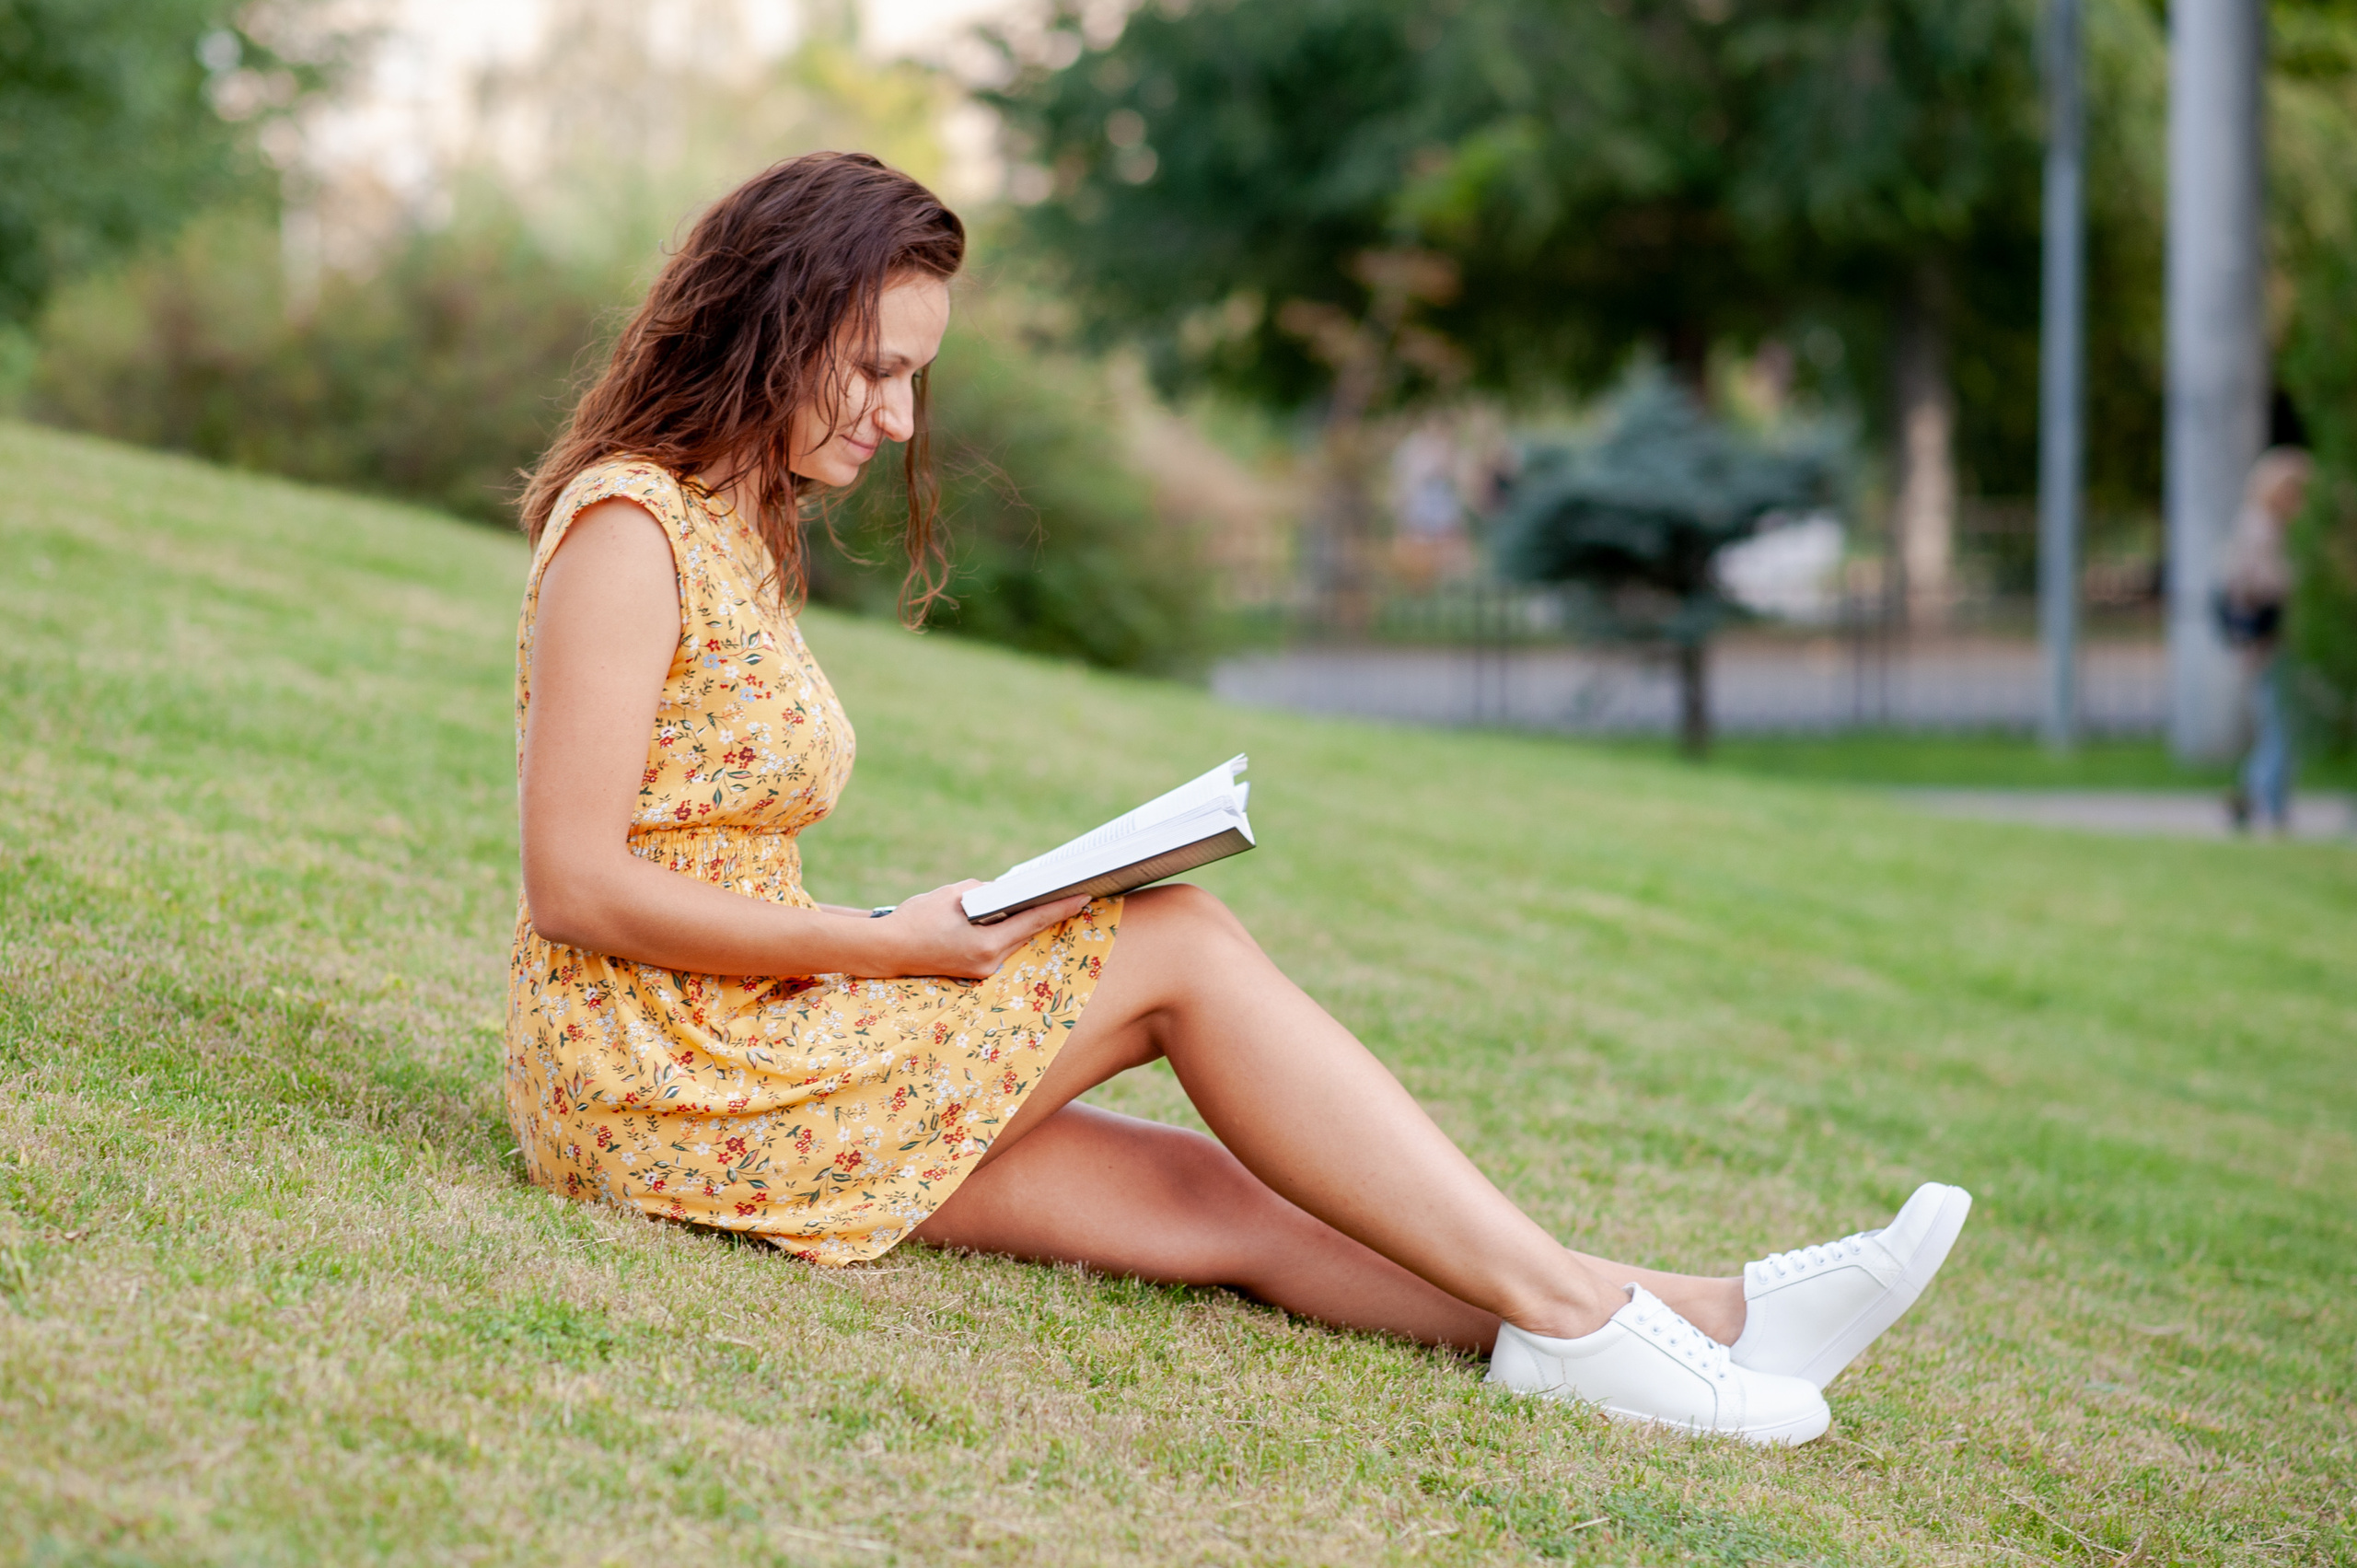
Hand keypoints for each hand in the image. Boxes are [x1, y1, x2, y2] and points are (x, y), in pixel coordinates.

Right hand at [861, 881, 1089, 979]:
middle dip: (1047, 912)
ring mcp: (982, 970)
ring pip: (1014, 939)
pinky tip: (1015, 914)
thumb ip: (985, 892)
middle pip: (1027, 932)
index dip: (1059, 907)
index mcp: (986, 945)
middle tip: (1071, 892)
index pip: (1032, 922)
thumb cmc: (916, 918)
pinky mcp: (973, 970)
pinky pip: (999, 945)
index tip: (1083, 895)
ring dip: (1026, 921)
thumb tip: (1004, 894)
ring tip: (1047, 899)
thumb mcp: (952, 894)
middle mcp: (989, 963)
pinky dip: (1008, 930)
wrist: (885, 950)